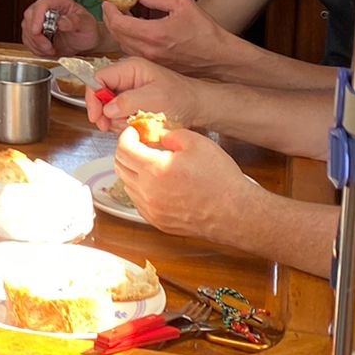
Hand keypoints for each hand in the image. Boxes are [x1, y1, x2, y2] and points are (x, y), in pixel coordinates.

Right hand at [20, 0, 103, 56]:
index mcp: (59, 1)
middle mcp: (47, 8)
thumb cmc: (88, 30)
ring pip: (26, 28)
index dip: (36, 18)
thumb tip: (61, 22)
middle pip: (30, 16)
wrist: (85, 42)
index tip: (36, 32)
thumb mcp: (86, 26)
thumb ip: (75, 22)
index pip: (42, 4)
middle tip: (47, 46)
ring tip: (50, 50)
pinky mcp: (36, 31)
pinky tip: (46, 51)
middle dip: (35, 35)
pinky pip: (27, 39)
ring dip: (35, 43)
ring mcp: (39, 19)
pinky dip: (34, 47)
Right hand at [82, 58, 206, 134]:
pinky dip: (123, 123)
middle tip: (111, 126)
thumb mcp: (155, 99)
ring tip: (132, 125)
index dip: (94, 97)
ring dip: (116, 120)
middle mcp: (126, 77)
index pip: (98, 78)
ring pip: (108, 107)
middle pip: (101, 94)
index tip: (97, 116)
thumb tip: (106, 109)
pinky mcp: (133, 102)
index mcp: (130, 68)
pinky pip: (118, 114)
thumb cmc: (182, 99)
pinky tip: (135, 126)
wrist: (198, 107)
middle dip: (105, 113)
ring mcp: (129, 90)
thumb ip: (128, 101)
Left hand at [103, 0, 243, 77]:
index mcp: (153, 33)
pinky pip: (132, 53)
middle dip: (110, 19)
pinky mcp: (155, 66)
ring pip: (122, 45)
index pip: (119, 23)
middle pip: (117, 35)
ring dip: (118, 31)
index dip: (109, 11)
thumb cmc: (204, 31)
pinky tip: (133, 31)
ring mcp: (151, 60)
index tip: (108, 2)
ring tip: (121, 17)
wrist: (218, 57)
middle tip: (111, 8)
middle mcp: (148, 50)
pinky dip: (127, 40)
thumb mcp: (183, 4)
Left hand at [112, 122, 251, 241]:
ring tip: (150, 163)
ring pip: (127, 185)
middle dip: (126, 151)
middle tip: (139, 144)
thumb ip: (172, 135)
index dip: (126, 136)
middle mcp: (147, 192)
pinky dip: (141, 189)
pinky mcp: (157, 221)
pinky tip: (157, 182)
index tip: (134, 132)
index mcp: (154, 169)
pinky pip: (138, 201)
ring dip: (133, 171)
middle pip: (120, 166)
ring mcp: (151, 209)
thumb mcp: (198, 143)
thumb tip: (159, 136)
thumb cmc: (220, 179)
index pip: (123, 149)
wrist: (235, 212)